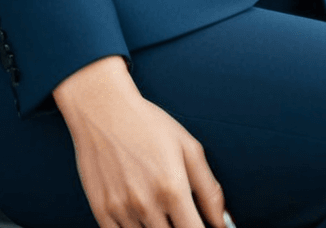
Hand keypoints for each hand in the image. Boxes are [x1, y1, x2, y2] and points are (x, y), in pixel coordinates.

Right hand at [53, 55, 232, 227]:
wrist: (102, 109)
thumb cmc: (148, 124)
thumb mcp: (187, 147)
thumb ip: (209, 189)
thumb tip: (223, 222)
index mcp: (173, 188)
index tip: (202, 226)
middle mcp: (147, 204)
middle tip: (180, 213)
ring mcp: (121, 210)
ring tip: (158, 207)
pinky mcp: (101, 211)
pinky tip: (140, 214)